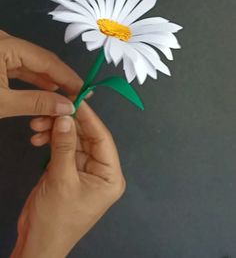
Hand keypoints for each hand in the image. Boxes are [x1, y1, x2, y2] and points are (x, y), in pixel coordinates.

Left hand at [0, 30, 82, 117]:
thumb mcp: (2, 103)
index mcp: (6, 45)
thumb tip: (66, 106)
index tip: (84, 92)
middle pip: (42, 59)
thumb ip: (36, 103)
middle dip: (61, 79)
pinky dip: (32, 78)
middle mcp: (5, 41)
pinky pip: (19, 65)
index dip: (69, 78)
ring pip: (32, 63)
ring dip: (48, 80)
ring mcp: (0, 48)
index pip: (47, 61)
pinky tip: (45, 88)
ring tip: (65, 95)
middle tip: (78, 95)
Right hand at [11, 103, 125, 257]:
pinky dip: (52, 140)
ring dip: (56, 130)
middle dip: (68, 123)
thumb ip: (65, 146)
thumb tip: (67, 118)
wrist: (38, 243)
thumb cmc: (56, 222)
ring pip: (73, 139)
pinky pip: (64, 148)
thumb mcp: (61, 180)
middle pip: (87, 136)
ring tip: (38, 126)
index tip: (75, 100)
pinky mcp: (69, 170)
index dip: (88, 117)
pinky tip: (39, 137)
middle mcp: (101, 171)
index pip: (102, 138)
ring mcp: (84, 170)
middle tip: (52, 110)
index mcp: (110, 176)